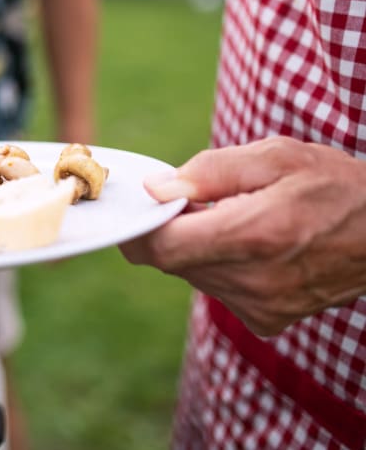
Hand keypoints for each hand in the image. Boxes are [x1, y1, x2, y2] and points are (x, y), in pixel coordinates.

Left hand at [120, 136, 365, 336]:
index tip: (145, 204)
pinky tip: (254, 244)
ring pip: (192, 274)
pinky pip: (218, 288)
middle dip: (173, 228)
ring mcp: (261, 307)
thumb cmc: (335, 185)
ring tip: (238, 217)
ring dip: (198, 245)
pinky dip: (221, 264)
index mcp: (253, 236)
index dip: (141, 225)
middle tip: (199, 199)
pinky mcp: (267, 320)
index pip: (162, 246)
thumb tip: (157, 190)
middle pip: (173, 259)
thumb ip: (209, 172)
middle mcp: (254, 282)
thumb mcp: (276, 156)